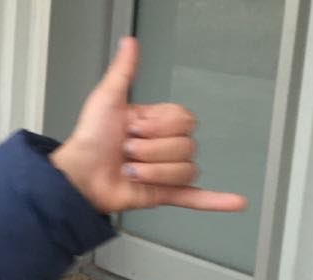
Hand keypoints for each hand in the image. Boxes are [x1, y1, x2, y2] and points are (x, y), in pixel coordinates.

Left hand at [50, 37, 246, 214]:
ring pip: (185, 169)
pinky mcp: (163, 194)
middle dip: (152, 149)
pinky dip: (217, 201)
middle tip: (128, 150)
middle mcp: (163, 147)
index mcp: (156, 124)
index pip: (184, 119)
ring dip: (154, 171)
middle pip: (186, 145)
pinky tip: (235, 201)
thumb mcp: (107, 100)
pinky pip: (196, 197)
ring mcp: (165, 171)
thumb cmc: (89, 141)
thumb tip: (130, 44)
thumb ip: (124, 72)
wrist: (77, 177)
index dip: (158, 124)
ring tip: (131, 170)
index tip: (133, 126)